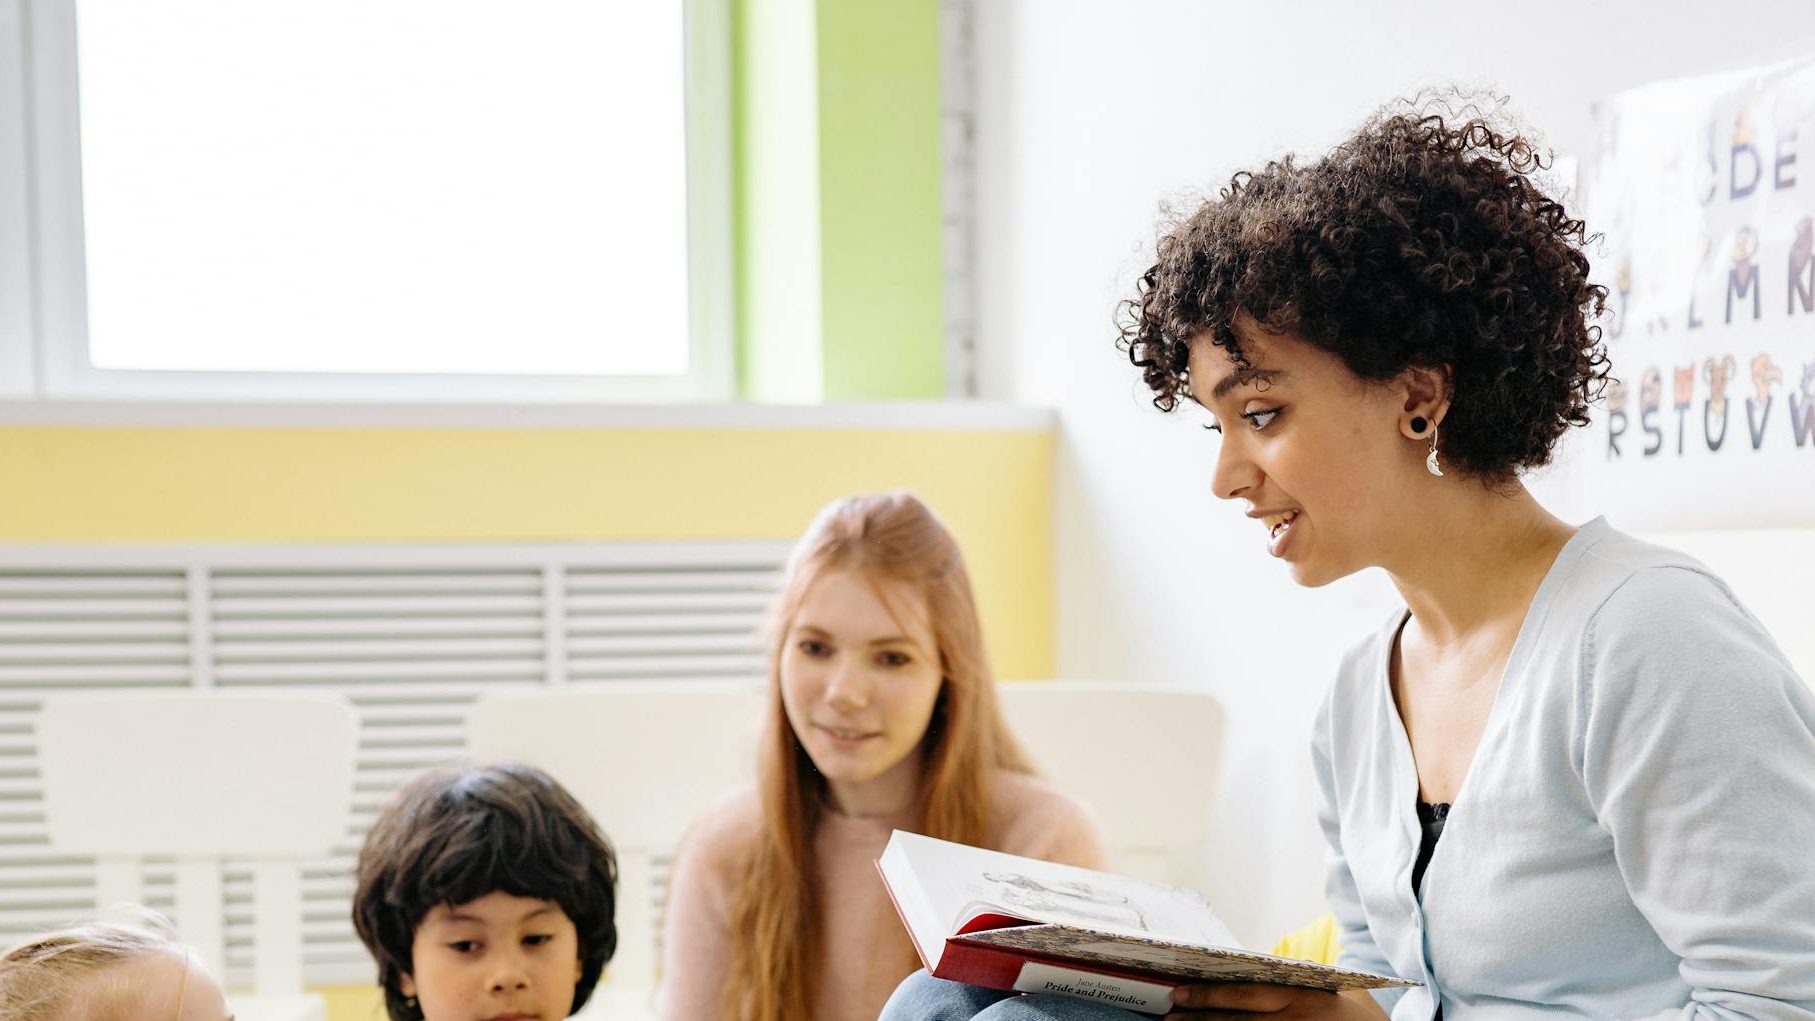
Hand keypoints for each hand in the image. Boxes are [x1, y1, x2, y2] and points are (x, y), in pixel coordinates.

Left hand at [1166, 984, 1389, 1019]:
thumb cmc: (1361, 1018)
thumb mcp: (1336, 991)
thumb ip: (1300, 981)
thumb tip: (1257, 969)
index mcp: (1303, 996)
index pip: (1247, 995)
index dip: (1211, 995)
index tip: (1182, 993)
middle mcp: (1296, 1020)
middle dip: (1200, 1017)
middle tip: (1170, 1015)